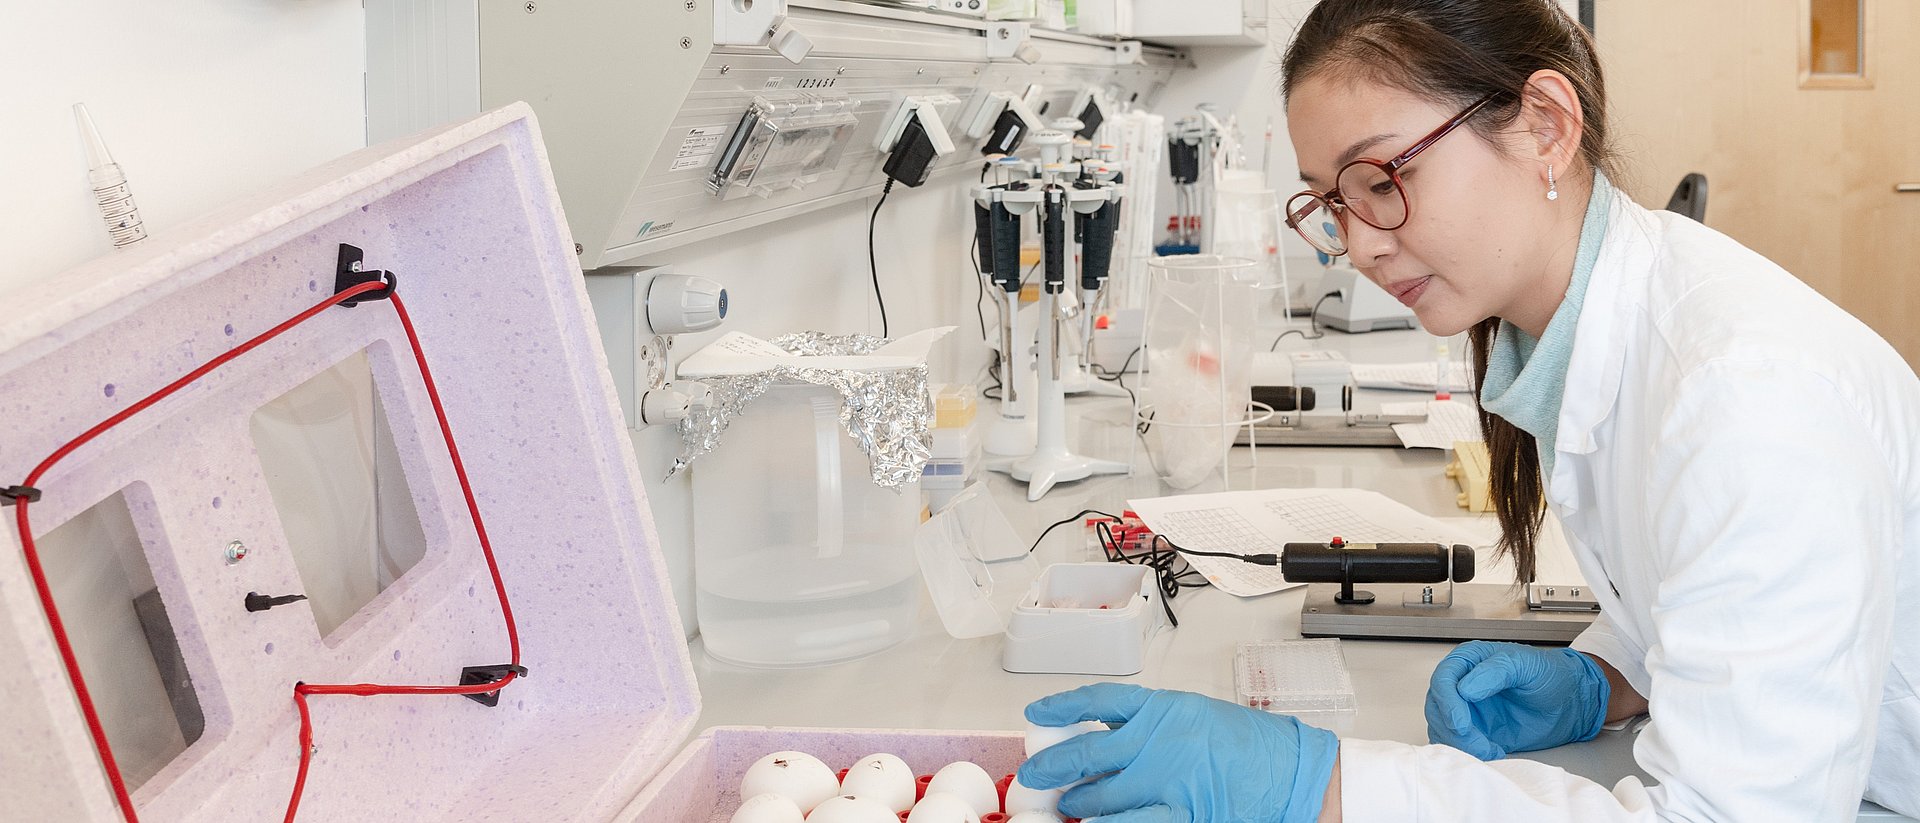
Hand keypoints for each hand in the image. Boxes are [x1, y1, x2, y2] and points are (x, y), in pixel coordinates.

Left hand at [1017, 683, 1337, 822]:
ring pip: (1102, 797)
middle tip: (1036, 776)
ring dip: (1081, 806)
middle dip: (1054, 767)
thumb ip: (1151, 726)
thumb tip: (1105, 738)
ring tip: (1071, 810)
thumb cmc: (1251, 746)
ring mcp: (1167, 780)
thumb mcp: (1195, 717)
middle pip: (1088, 753)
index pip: (1098, 701)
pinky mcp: (1182, 813)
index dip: (1062, 707)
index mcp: (1164, 709)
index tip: (1038, 714)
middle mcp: (1159, 741)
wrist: (1293, 773)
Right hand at [1424, 640, 1609, 760]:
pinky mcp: (1476, 732)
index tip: (1460, 722)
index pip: (1443, 679)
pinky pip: (1459, 745)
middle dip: (1453, 729)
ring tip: (1489, 749)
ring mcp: (1468, 710)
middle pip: (1437, 707)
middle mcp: (1463, 684)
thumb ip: (1495, 671)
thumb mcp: (1526, 665)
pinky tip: (1492, 752)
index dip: (1447, 702)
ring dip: (1461, 744)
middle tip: (1477, 742)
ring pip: (1443, 729)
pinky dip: (1469, 753)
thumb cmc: (1551, 675)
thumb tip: (1464, 688)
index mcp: (1470, 661)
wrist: (1571, 702)